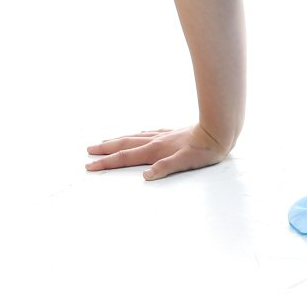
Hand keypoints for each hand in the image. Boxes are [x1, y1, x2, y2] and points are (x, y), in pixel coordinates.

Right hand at [85, 124, 232, 180]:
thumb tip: (146, 176)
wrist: (218, 131)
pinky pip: (148, 133)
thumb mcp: (186, 162)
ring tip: (105, 141)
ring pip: (134, 136)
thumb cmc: (203, 151)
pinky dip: (137, 134)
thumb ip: (166, 168)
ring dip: (118, 140)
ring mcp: (162, 135)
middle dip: (105, 149)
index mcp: (155, 150)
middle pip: (125, 144)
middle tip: (88, 151)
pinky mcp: (171, 133)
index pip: (125, 158)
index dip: (106, 163)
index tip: (89, 166)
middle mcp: (155, 141)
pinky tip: (138, 134)